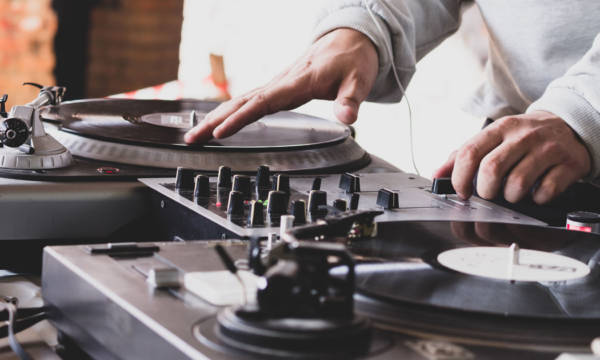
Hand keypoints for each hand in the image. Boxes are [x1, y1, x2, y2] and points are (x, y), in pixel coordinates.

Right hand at [184, 28, 378, 142]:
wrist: (350, 39)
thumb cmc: (353, 59)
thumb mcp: (359, 80)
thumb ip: (351, 100)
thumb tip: (347, 118)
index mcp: (298, 82)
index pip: (262, 102)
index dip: (240, 118)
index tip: (220, 132)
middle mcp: (282, 82)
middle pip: (241, 101)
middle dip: (213, 120)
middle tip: (191, 138)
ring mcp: (278, 84)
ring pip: (240, 100)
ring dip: (215, 117)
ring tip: (194, 135)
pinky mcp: (278, 88)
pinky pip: (248, 100)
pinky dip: (230, 112)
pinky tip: (218, 122)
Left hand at [433, 111, 590, 203]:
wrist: (568, 125)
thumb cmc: (522, 137)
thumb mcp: (492, 138)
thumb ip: (463, 155)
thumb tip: (437, 175)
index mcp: (499, 129)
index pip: (469, 152)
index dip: (459, 178)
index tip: (462, 191)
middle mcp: (522, 136)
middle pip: (492, 168)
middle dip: (484, 190)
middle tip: (488, 195)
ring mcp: (547, 148)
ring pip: (518, 183)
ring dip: (510, 197)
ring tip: (511, 195)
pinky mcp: (569, 163)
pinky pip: (547, 190)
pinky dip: (537, 199)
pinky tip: (536, 193)